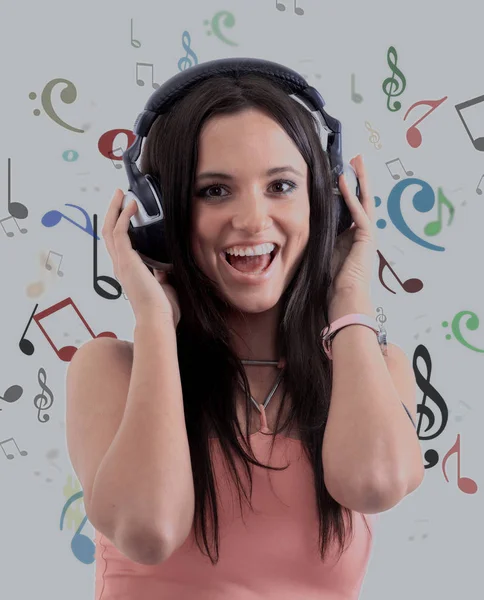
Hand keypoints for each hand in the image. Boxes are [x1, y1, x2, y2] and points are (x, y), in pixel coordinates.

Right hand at [102, 189, 180, 326]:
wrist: (158, 320)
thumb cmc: (162, 310)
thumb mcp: (164, 288)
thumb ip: (161, 277)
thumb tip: (164, 269)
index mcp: (127, 272)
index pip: (118, 244)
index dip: (119, 226)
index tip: (126, 211)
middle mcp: (120, 266)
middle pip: (108, 232)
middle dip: (112, 211)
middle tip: (118, 195)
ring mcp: (121, 262)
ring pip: (109, 229)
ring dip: (114, 209)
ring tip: (121, 193)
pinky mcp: (126, 260)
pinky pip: (120, 232)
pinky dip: (124, 216)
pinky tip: (132, 205)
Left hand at [329, 154, 376, 298]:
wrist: (343, 298)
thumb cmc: (331, 282)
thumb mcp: (321, 252)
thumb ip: (318, 237)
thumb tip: (300, 225)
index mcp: (352, 237)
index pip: (351, 207)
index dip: (347, 189)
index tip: (342, 173)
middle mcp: (362, 233)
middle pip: (363, 199)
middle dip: (359, 178)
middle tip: (357, 159)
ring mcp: (367, 234)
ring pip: (365, 200)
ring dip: (360, 179)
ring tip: (357, 160)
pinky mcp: (367, 236)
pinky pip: (359, 211)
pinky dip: (351, 195)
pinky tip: (345, 180)